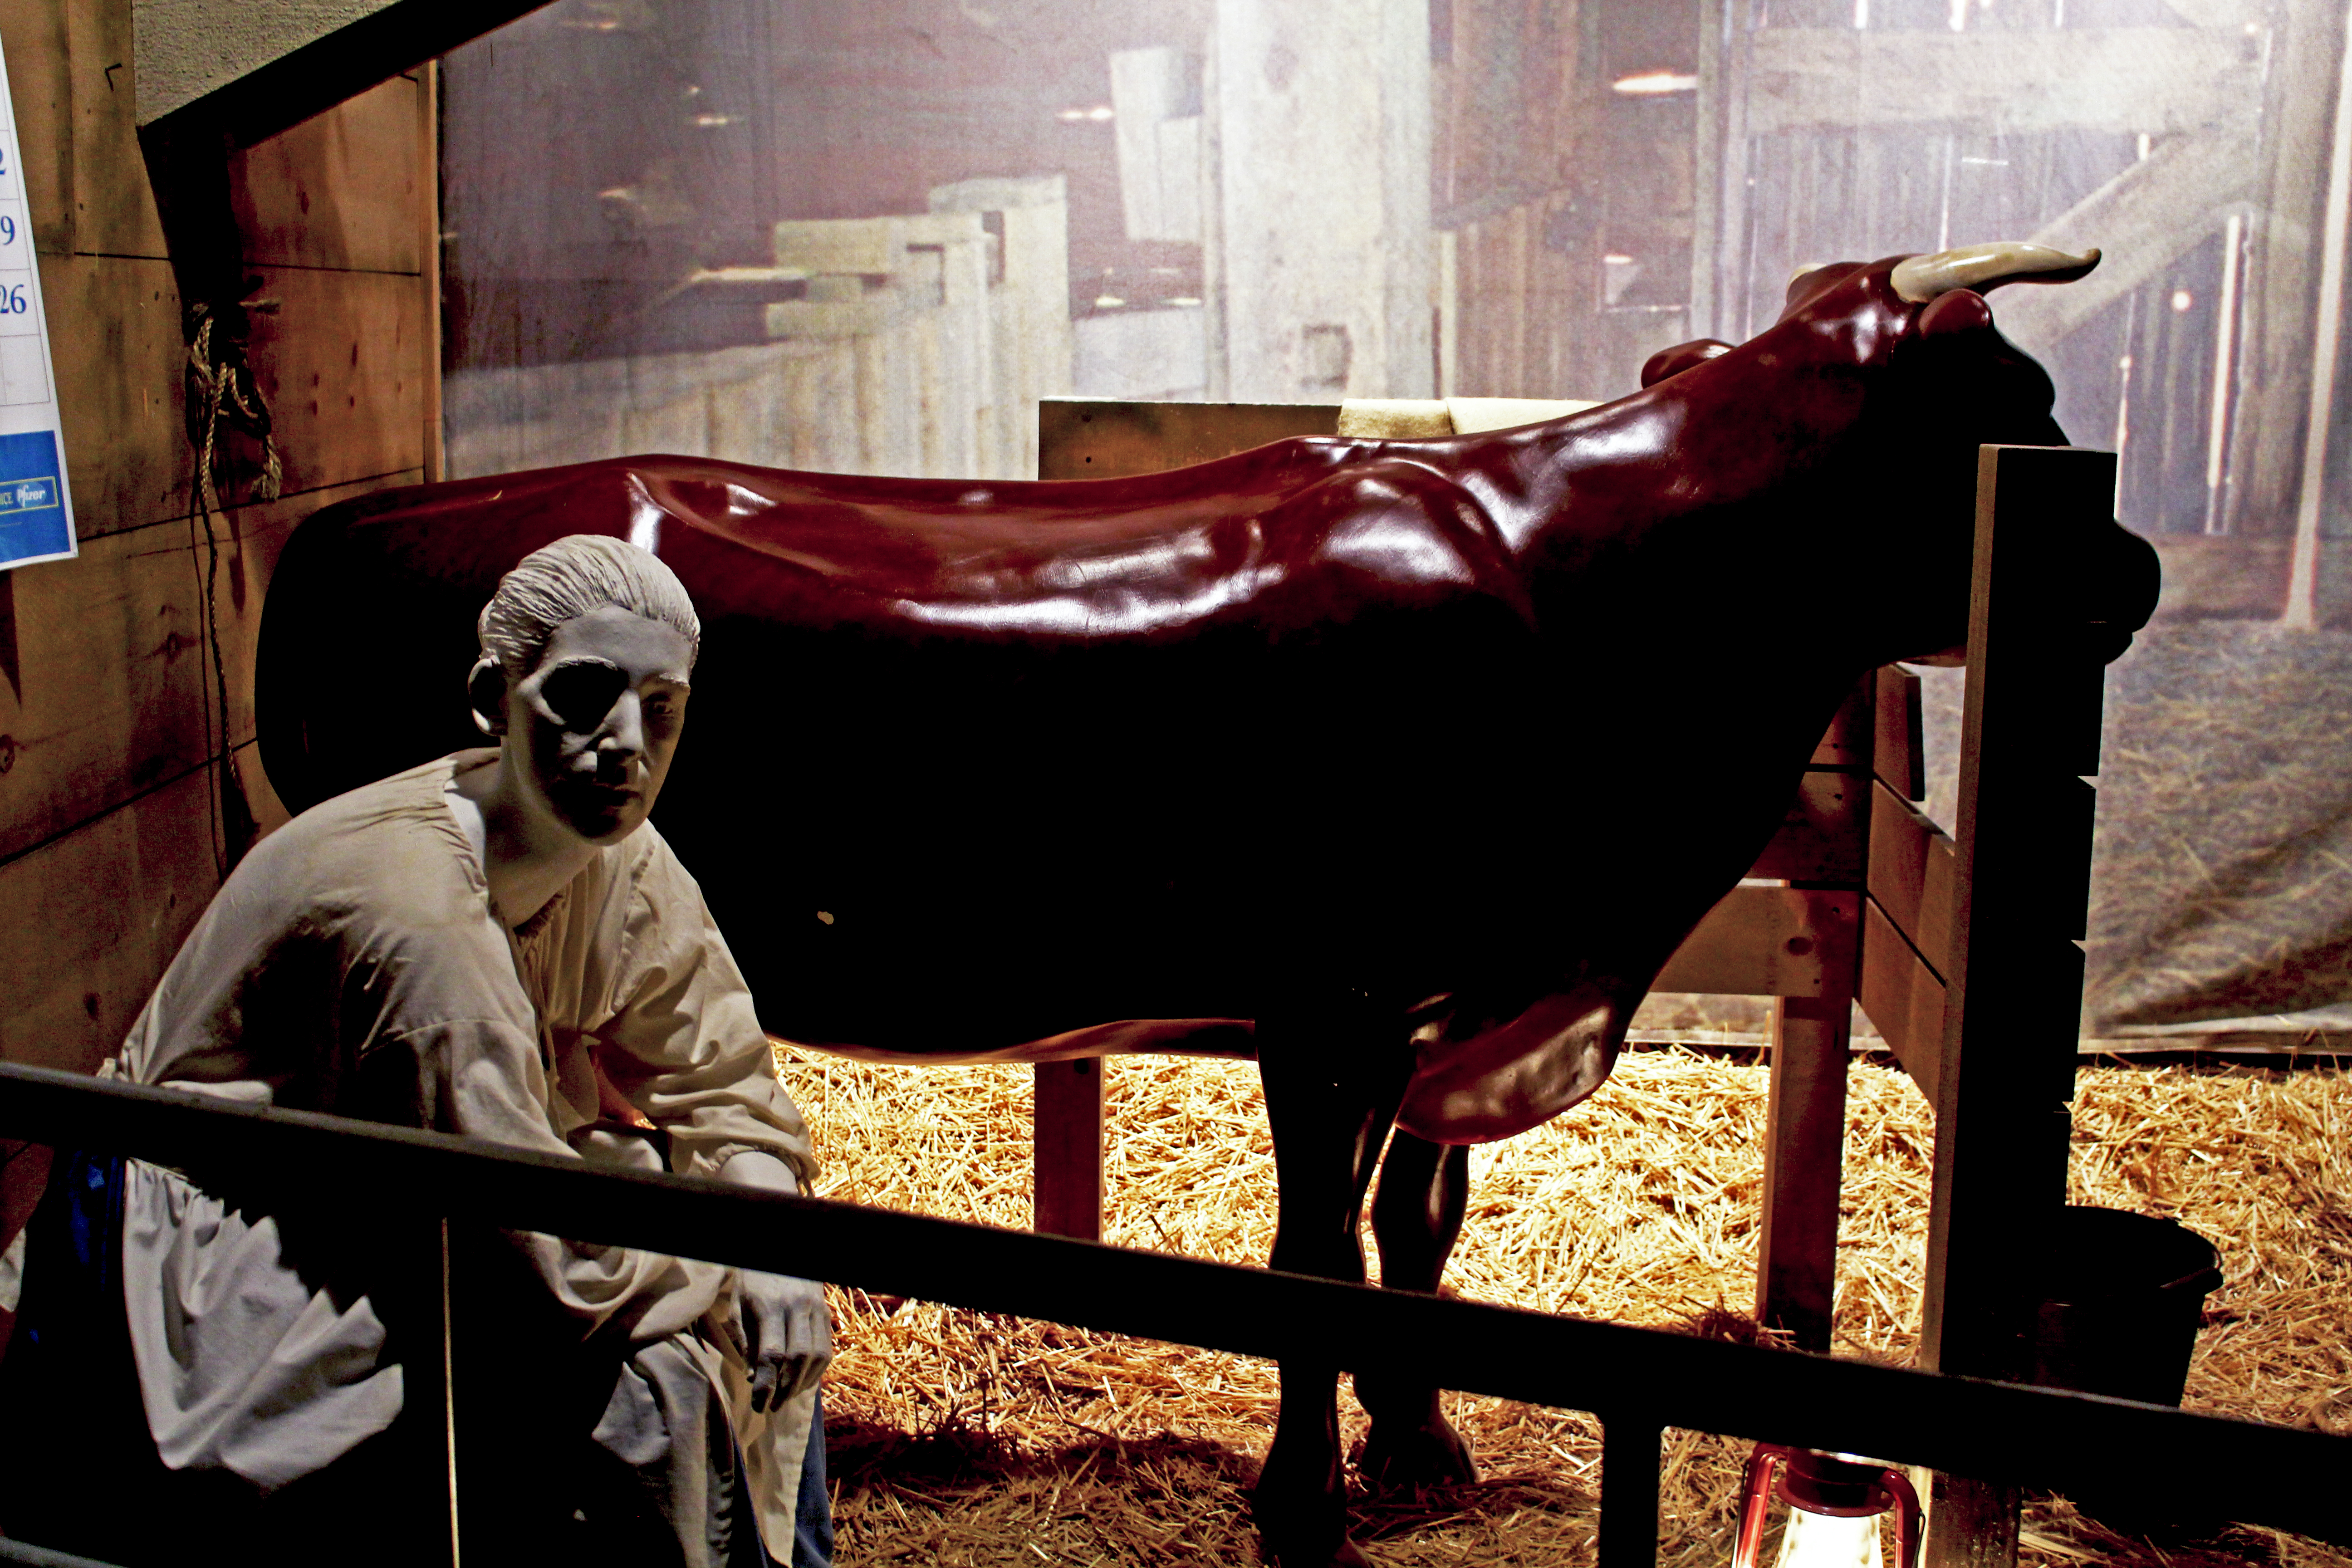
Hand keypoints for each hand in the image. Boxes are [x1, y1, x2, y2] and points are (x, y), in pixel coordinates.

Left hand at [717, 1151, 831, 1409]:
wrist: (779, 1240)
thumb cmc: (751, 1275)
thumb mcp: (738, 1304)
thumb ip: (745, 1340)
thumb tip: (755, 1378)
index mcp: (769, 1305)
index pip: (771, 1354)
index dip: (766, 1384)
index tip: (758, 1404)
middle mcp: (796, 1307)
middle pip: (797, 1358)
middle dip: (785, 1389)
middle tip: (771, 1407)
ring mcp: (815, 1307)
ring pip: (817, 1355)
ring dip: (802, 1383)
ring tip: (787, 1397)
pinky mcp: (825, 1309)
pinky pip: (827, 1346)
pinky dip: (816, 1369)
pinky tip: (803, 1380)